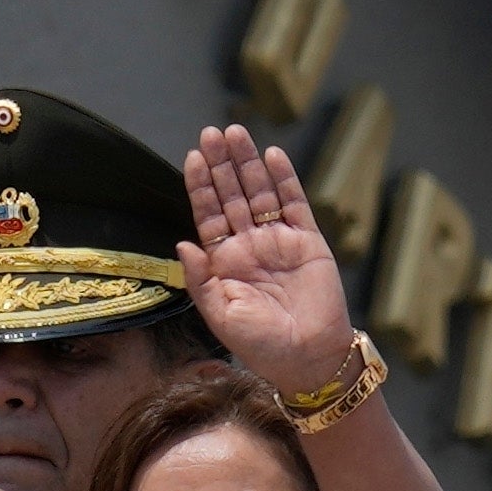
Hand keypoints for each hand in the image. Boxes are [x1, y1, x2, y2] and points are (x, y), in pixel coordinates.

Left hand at [178, 123, 357, 399]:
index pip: (209, 215)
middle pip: (232, 195)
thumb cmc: (261, 345)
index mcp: (226, 262)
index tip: (193, 157)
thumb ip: (200, 279)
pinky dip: (283, 179)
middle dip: (221, 164)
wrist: (309, 358)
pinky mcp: (308, 241)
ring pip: (260, 192)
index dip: (201, 186)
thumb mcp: (220, 315)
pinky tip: (271, 155)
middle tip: (212, 133)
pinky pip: (294, 203)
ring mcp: (279, 241)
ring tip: (235, 133)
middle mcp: (250, 246)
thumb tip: (182, 242)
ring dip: (247, 163)